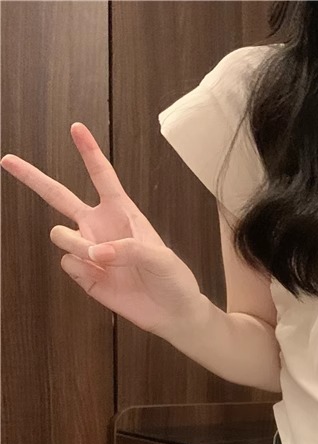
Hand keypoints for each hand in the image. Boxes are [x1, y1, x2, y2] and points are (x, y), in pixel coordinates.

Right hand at [1, 122, 203, 335]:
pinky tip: (102, 278)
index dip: (89, 152)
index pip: (102, 176)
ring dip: (76, 245)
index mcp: (123, 213)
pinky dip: (82, 271)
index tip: (77, 128)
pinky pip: (67, 263)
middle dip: (33, 177)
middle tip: (8, 159)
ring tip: (102, 260)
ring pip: (59, 235)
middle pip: (58, 196)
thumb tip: (94, 253)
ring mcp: (89, 250)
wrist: (171, 312)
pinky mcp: (84, 274)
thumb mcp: (160, 258)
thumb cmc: (173, 279)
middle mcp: (100, 226)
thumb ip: (128, 249)